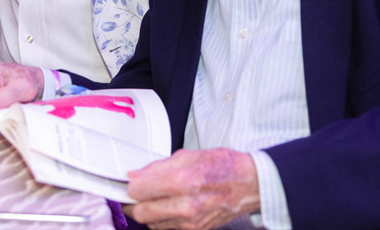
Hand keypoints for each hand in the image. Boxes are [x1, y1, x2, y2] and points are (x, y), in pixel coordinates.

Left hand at [123, 149, 259, 229]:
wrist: (251, 185)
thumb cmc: (224, 166)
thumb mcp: (188, 156)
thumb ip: (158, 167)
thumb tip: (136, 175)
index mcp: (183, 182)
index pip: (139, 190)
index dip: (130, 185)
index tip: (129, 181)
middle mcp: (186, 206)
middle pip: (141, 212)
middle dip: (132, 202)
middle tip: (133, 192)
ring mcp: (191, 222)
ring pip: (152, 223)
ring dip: (147, 211)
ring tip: (152, 197)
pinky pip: (168, 227)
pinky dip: (161, 218)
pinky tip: (166, 205)